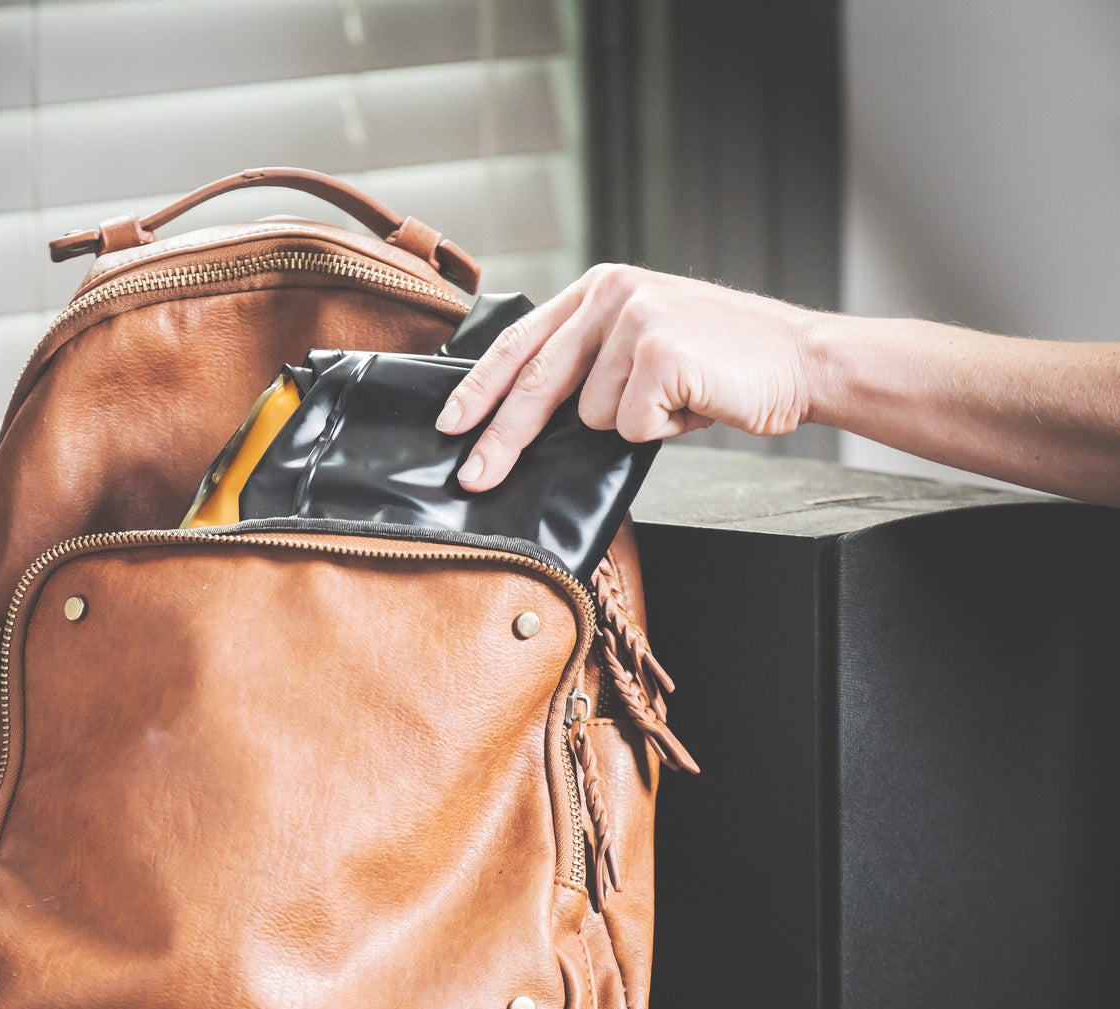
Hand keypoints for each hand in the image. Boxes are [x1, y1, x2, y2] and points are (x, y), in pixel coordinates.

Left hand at [436, 264, 817, 490]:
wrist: (799, 361)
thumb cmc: (719, 365)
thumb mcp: (643, 349)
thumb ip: (591, 365)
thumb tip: (527, 418)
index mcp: (600, 289)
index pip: (522, 342)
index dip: (480, 387)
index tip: (450, 424)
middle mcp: (612, 294)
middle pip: (535, 381)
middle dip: (500, 439)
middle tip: (473, 478)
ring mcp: (636, 319)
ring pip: (593, 416)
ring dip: (633, 425)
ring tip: (676, 400)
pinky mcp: (660, 352)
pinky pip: (630, 428)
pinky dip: (662, 431)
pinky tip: (693, 403)